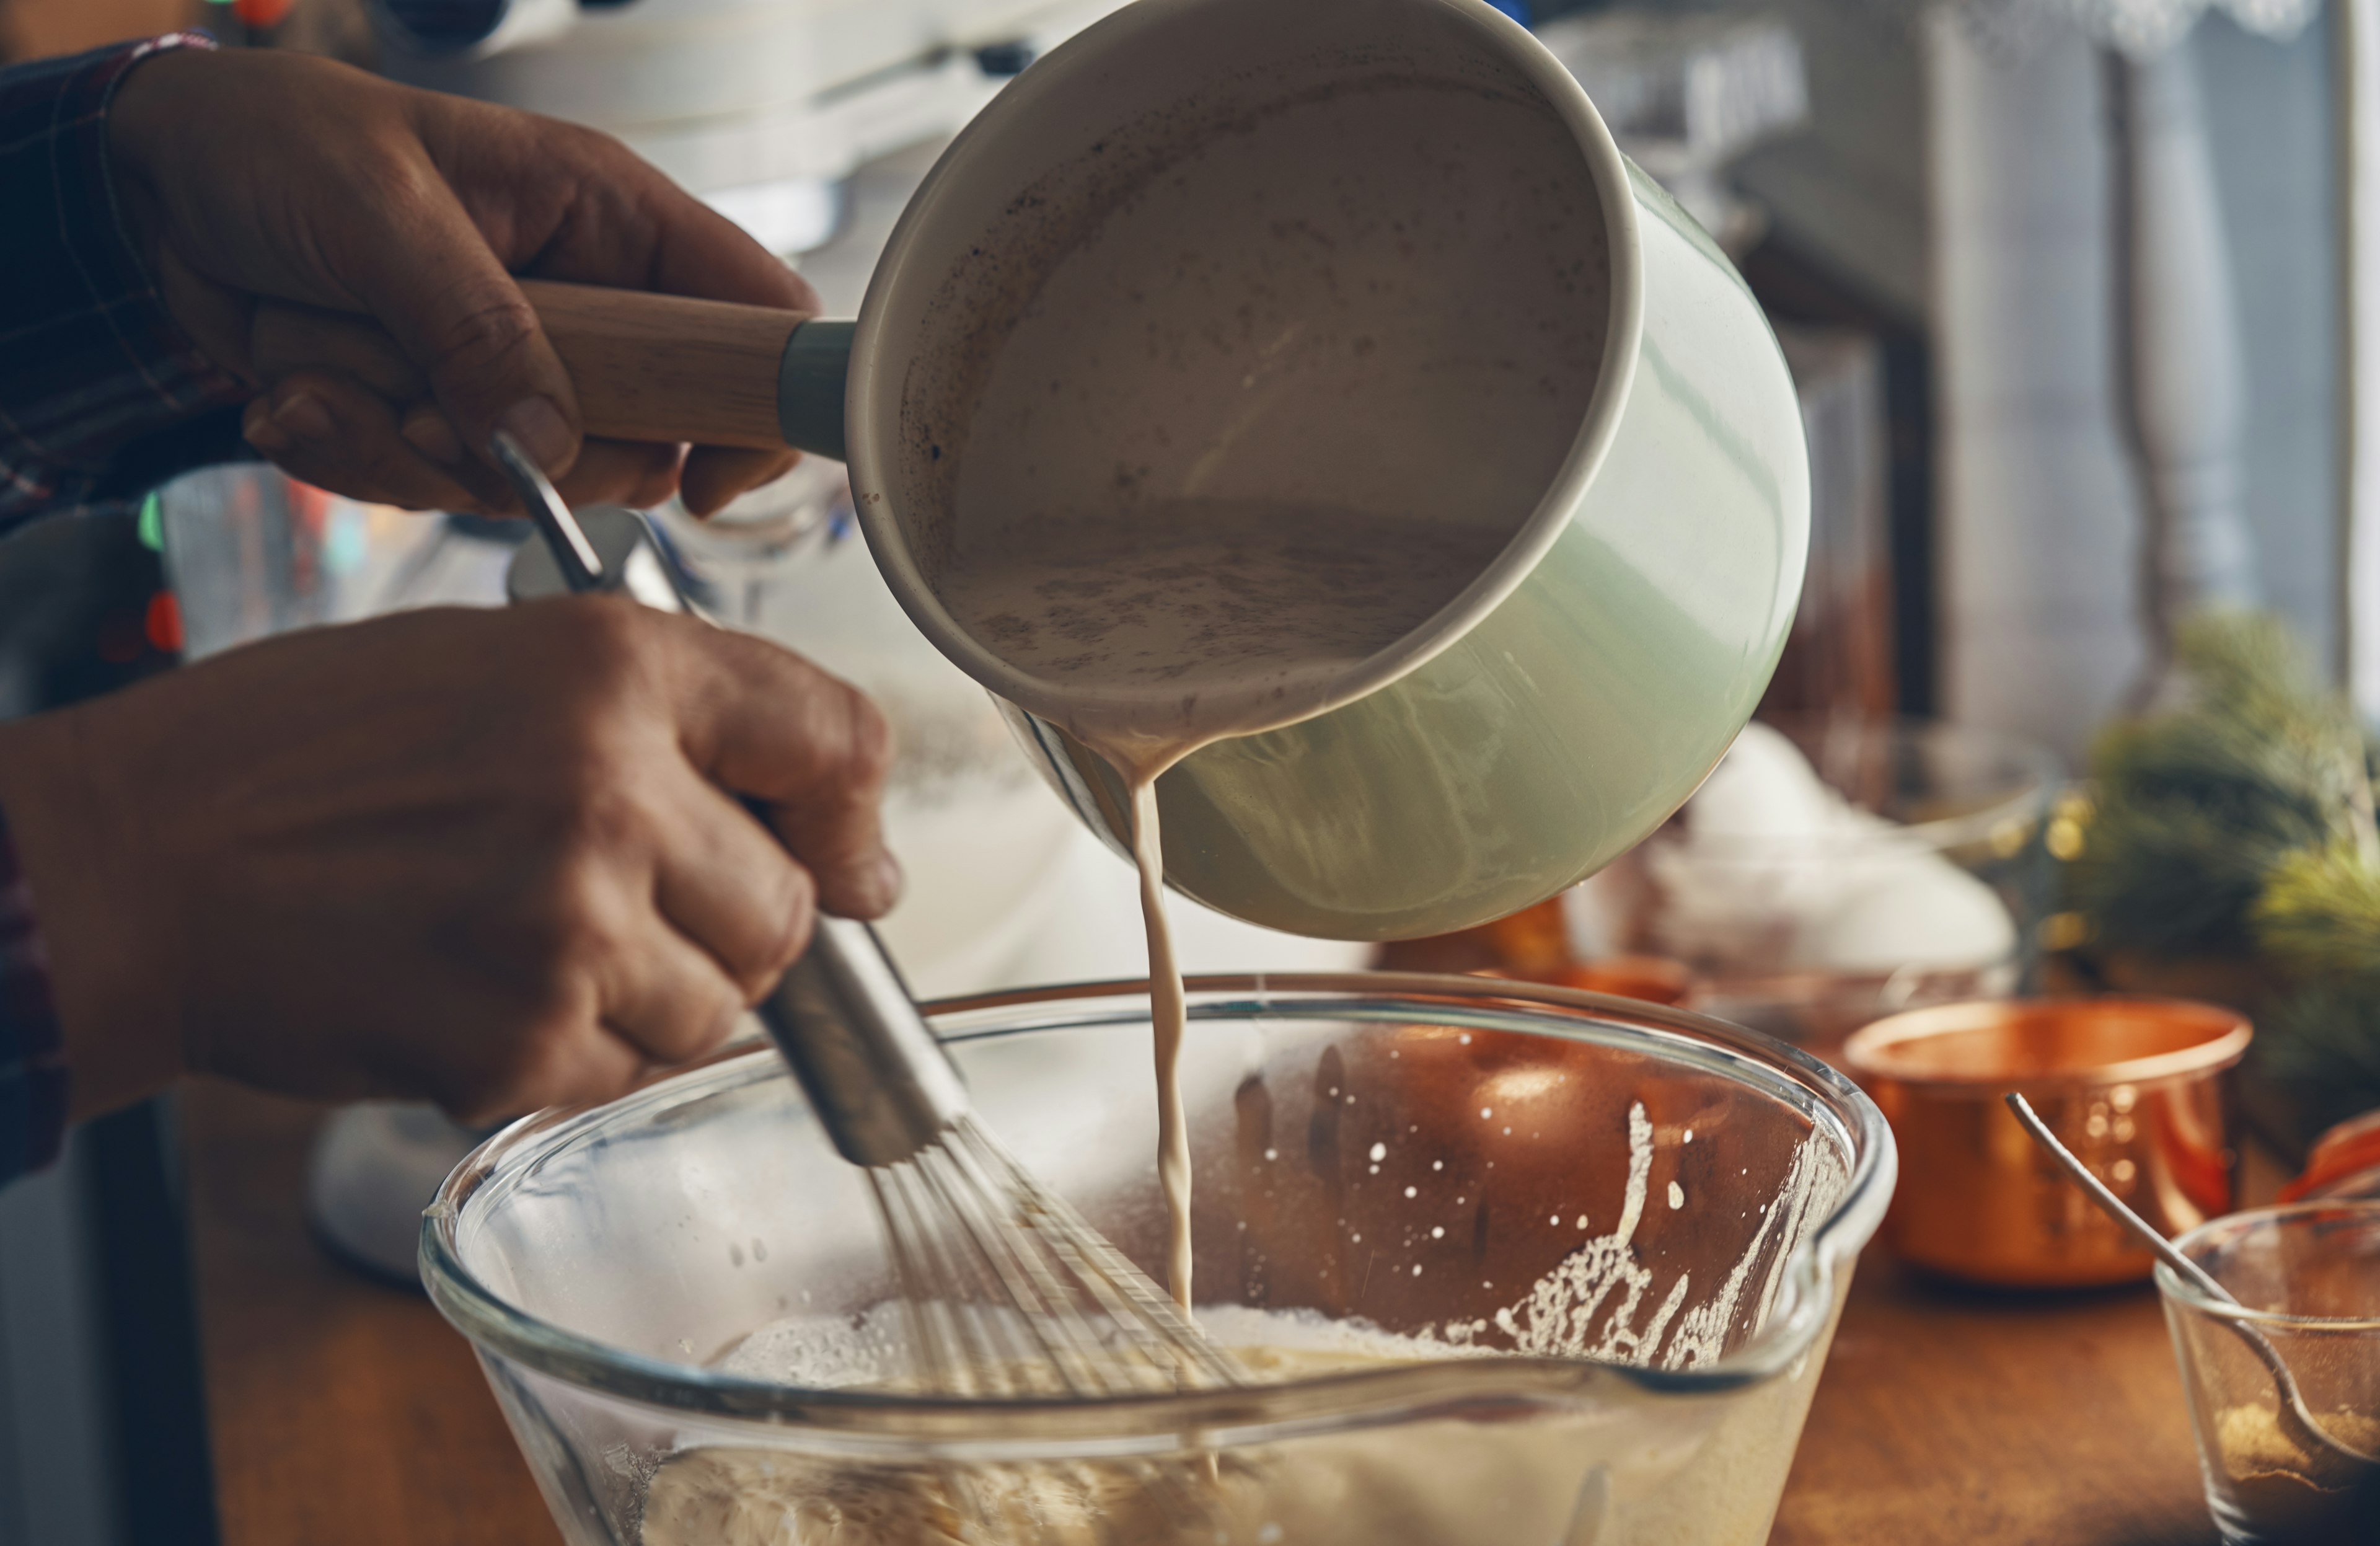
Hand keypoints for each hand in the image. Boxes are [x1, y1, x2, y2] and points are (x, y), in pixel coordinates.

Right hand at [0, 601, 897, 1122]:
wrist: (133, 861)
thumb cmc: (301, 757)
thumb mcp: (495, 667)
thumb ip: (675, 731)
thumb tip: (851, 858)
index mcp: (613, 668)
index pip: (836, 736)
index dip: (852, 812)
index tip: (844, 856)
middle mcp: (611, 788)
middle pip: (790, 909)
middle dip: (732, 928)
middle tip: (625, 911)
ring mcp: (570, 923)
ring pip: (718, 1009)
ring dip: (650, 1001)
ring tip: (524, 947)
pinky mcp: (520, 1040)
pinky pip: (623, 1074)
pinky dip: (569, 1055)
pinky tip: (477, 994)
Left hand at [106, 48, 811, 516]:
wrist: (150, 191)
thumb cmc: (273, 146)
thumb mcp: (378, 211)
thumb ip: (474, 325)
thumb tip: (548, 440)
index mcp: (607, 220)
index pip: (753, 315)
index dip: (758, 408)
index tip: (703, 483)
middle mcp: (584, 304)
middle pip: (647, 439)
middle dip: (531, 453)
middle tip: (431, 411)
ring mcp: (515, 370)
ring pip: (536, 481)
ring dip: (412, 454)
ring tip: (325, 379)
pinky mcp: (445, 419)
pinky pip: (439, 491)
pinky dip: (355, 457)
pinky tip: (297, 393)